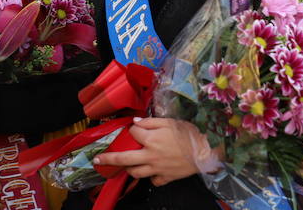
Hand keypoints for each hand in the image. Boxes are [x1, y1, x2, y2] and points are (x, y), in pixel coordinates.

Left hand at [92, 118, 219, 186]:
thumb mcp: (169, 121)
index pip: (132, 134)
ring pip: (135, 173)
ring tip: (125, 165)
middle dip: (108, 158)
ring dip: (128, 169)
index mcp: (151, 139)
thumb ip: (150, 122)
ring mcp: (157, 169)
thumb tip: (135, 123)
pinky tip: (151, 172)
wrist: (205, 151)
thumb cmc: (189, 133)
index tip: (132, 129)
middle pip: (124, 158)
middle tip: (97, 160)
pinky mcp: (166, 178)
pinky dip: (151, 177)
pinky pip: (153, 181)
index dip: (131, 131)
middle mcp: (150, 156)